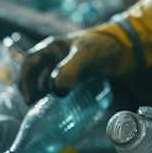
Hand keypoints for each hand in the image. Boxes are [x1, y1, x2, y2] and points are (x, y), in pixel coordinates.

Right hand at [19, 23, 136, 104]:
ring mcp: (66, 66)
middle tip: (35, 106)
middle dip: (32, 89)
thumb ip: (70, 71)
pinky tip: (59, 105)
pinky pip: (61, 85)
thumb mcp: (84, 55)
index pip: (30, 63)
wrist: (126, 46)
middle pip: (36, 74)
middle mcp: (56, 56)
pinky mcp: (77, 75)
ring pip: (47, 80)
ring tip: (45, 107)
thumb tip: (57, 91)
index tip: (29, 98)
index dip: (25, 80)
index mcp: (52, 47)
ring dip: (43, 93)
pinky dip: (57, 95)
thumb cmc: (104, 45)